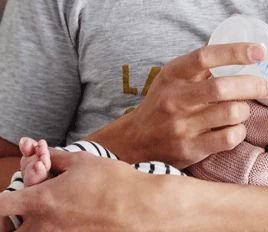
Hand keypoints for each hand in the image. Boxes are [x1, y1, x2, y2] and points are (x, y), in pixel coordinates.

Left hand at [0, 148, 195, 231]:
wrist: (141, 208)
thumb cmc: (113, 182)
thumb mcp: (83, 162)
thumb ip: (57, 159)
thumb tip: (43, 154)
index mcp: (41, 201)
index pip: (1, 206)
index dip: (2, 202)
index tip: (11, 199)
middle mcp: (43, 228)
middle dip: (10, 224)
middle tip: (25, 215)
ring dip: (33, 229)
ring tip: (51, 219)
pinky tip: (71, 224)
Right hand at [125, 42, 267, 167]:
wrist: (136, 140)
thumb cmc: (165, 100)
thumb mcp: (176, 74)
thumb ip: (206, 55)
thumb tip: (238, 20)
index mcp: (173, 73)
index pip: (205, 56)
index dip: (235, 51)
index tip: (260, 51)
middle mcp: (176, 98)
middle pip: (223, 88)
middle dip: (254, 84)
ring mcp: (182, 125)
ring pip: (231, 113)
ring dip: (246, 109)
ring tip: (244, 107)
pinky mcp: (190, 149)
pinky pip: (228, 138)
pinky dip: (239, 131)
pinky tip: (235, 127)